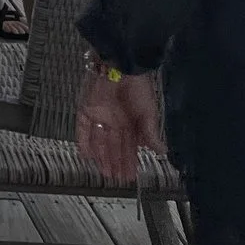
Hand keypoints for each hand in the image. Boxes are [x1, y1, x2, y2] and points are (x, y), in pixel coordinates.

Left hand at [75, 63, 164, 185]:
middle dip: (116, 163)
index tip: (130, 177)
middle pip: (114, 146)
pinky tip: (86, 156)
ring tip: (105, 173)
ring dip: (102, 157)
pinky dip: (84, 142)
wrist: (120, 65)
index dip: (130, 161)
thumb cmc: (138, 88)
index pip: (130, 146)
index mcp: (131, 122)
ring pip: (99, 141)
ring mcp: (99, 115)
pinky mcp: (85, 108)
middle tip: (117, 179)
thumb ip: (150, 133)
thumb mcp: (149, 112)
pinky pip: (83, 129)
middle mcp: (115, 121)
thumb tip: (162, 152)